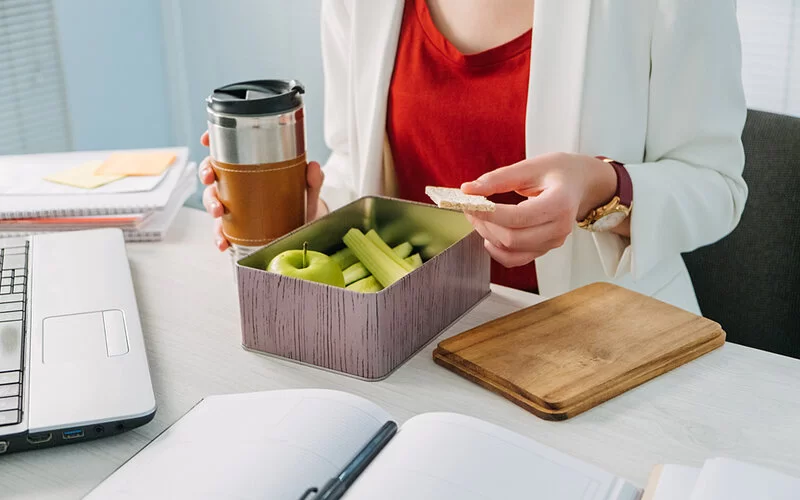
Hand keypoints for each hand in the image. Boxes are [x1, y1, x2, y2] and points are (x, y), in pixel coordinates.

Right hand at [198, 131, 328, 250]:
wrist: (304, 226)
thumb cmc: (301, 201)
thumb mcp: (308, 188)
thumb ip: (313, 179)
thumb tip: (313, 166)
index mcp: (250, 168)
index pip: (227, 150)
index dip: (212, 141)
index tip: (206, 140)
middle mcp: (238, 185)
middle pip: (213, 174)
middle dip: (206, 173)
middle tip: (210, 179)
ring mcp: (235, 206)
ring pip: (213, 201)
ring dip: (211, 205)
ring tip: (219, 212)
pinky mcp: (237, 227)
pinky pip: (223, 231)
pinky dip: (220, 237)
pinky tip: (223, 242)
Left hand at [461, 152, 617, 267]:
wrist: (581, 183)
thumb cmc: (560, 171)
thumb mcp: (530, 167)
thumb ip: (498, 178)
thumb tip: (468, 189)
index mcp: (559, 204)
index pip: (518, 217)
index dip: (489, 214)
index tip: (470, 203)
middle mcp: (559, 228)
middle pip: (512, 238)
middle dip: (485, 224)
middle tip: (470, 206)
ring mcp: (553, 242)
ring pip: (511, 250)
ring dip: (488, 235)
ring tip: (479, 216)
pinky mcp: (545, 248)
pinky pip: (516, 259)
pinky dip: (497, 250)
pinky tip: (489, 235)